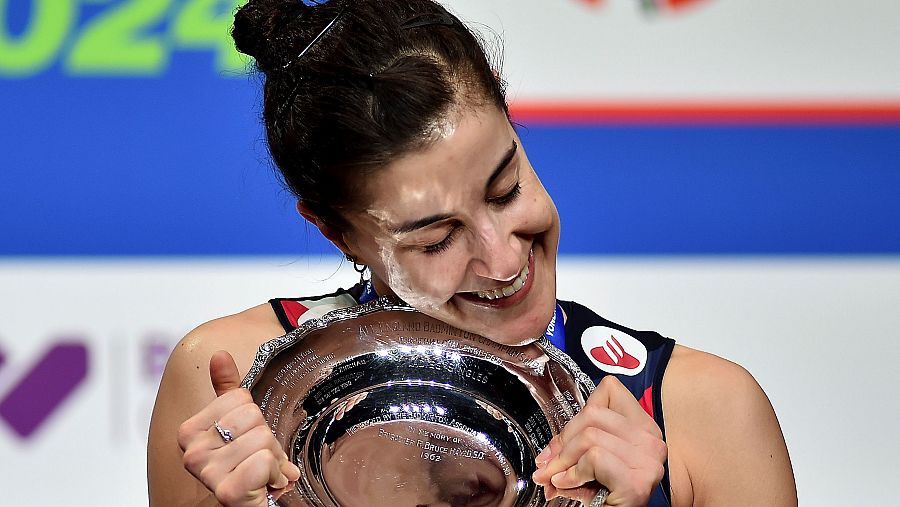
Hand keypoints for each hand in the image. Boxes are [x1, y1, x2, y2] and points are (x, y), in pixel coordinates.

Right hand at [178, 351, 301, 506]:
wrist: (249, 506)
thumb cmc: (246, 469)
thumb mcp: (237, 427)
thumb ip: (225, 392)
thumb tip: (219, 355)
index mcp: (189, 431)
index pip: (240, 398)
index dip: (255, 419)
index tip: (248, 441)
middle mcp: (191, 452)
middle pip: (253, 416)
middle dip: (268, 439)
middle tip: (261, 459)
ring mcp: (206, 472)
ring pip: (263, 439)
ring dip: (275, 460)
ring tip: (264, 474)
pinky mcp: (227, 491)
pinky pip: (265, 462)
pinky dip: (276, 475)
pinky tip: (267, 486)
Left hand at [532, 376, 666, 505]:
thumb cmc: (605, 498)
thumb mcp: (592, 462)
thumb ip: (575, 444)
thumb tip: (547, 453)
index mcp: (644, 428)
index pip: (609, 390)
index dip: (580, 413)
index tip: (565, 438)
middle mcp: (652, 442)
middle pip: (593, 414)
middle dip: (563, 441)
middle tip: (549, 462)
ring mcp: (648, 462)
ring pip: (590, 436)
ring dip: (564, 461)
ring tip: (558, 478)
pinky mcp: (636, 483)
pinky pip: (593, 459)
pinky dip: (573, 474)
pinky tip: (569, 486)